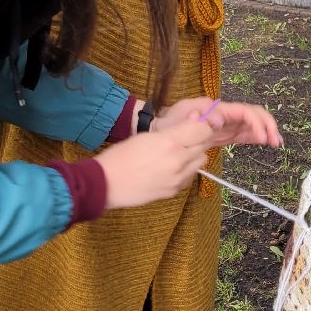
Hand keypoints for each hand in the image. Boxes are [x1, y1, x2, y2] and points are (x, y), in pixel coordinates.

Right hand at [97, 130, 212, 209]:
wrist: (106, 184)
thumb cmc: (122, 155)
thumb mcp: (147, 136)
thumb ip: (174, 130)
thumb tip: (195, 119)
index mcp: (170, 142)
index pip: (203, 130)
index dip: (201, 126)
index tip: (194, 125)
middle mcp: (178, 160)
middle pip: (204, 146)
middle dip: (197, 141)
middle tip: (184, 139)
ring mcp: (177, 178)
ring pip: (200, 163)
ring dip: (193, 156)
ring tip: (176, 155)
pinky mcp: (174, 191)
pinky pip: (189, 177)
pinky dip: (185, 172)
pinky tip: (169, 170)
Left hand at [153, 97, 283, 148]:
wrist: (158, 129)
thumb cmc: (168, 124)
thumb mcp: (180, 119)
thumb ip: (200, 119)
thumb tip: (220, 118)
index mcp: (216, 109)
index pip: (243, 112)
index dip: (256, 123)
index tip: (262, 138)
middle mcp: (223, 114)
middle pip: (252, 114)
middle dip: (266, 125)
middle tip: (275, 141)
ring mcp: (224, 124)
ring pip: (250, 123)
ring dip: (264, 131)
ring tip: (276, 143)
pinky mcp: (222, 134)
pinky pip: (242, 133)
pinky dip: (255, 136)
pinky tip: (264, 142)